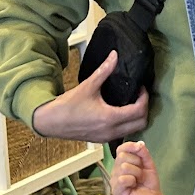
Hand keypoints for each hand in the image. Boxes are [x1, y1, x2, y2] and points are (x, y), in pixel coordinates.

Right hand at [31, 49, 148, 142]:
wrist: (50, 122)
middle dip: (144, 109)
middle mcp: (111, 131)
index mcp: (110, 118)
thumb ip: (104, 70)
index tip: (140, 88)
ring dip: (137, 118)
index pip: (139, 110)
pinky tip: (120, 112)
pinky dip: (127, 124)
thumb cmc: (67, 106)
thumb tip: (114, 55)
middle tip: (139, 96)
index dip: (144, 98)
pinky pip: (122, 134)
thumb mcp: (88, 86)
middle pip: (141, 124)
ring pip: (133, 130)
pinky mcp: (101, 139)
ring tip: (131, 102)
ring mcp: (107, 137)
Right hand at [111, 141, 163, 194]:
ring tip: (138, 181)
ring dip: (137, 173)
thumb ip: (143, 153)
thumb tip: (139, 143)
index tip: (140, 149)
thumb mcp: (148, 164)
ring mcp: (114, 181)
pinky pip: (123, 179)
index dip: (130, 146)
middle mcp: (115, 170)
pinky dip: (132, 180)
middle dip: (137, 163)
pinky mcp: (116, 191)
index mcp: (122, 163)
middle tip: (141, 173)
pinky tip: (134, 186)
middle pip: (123, 156)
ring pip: (124, 167)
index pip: (120, 149)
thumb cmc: (148, 182)